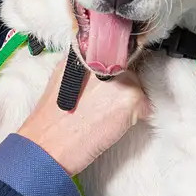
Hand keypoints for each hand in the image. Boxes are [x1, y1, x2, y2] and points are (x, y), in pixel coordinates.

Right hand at [17, 55, 149, 176]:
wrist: (50, 144)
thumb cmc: (52, 119)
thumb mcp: (64, 78)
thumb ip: (87, 67)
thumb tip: (104, 68)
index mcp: (85, 51)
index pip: (112, 51)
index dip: (113, 68)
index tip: (110, 82)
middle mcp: (105, 59)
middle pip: (128, 67)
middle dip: (121, 86)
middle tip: (103, 105)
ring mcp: (120, 77)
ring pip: (137, 86)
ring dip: (128, 102)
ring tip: (104, 116)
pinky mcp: (132, 97)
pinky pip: (145, 105)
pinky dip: (135, 117)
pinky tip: (112, 124)